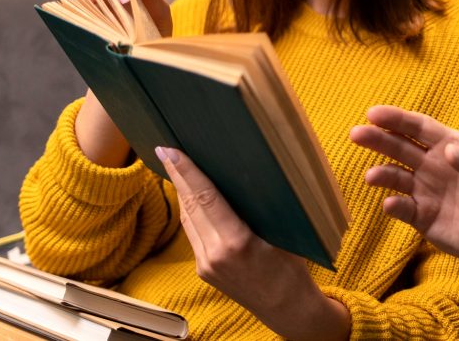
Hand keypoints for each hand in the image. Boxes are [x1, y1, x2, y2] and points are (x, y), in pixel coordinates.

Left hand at [154, 147, 350, 340]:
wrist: (287, 308)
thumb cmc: (293, 269)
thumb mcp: (284, 233)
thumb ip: (262, 207)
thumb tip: (245, 174)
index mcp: (236, 242)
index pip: (205, 198)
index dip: (187, 172)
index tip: (171, 150)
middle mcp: (214, 254)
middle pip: (190, 205)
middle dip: (176, 176)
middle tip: (165, 150)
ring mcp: (205, 264)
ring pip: (187, 219)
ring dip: (181, 192)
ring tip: (175, 166)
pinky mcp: (203, 269)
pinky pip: (193, 233)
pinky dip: (191, 210)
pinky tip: (191, 196)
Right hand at [350, 105, 458, 273]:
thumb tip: (450, 152)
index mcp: (450, 146)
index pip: (419, 128)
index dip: (397, 119)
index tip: (374, 113)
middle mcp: (432, 165)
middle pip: (400, 147)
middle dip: (378, 139)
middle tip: (356, 133)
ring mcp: (425, 191)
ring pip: (396, 176)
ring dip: (382, 174)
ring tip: (371, 176)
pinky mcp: (422, 217)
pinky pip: (403, 209)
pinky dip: (394, 206)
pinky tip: (390, 204)